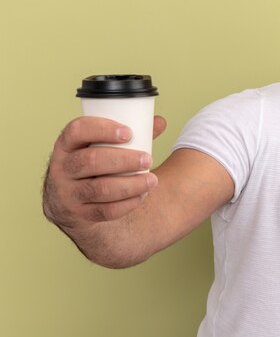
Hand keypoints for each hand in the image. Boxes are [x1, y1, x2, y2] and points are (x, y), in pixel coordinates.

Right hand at [42, 116, 166, 229]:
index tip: (128, 133)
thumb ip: (130, 135)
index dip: (102, 129)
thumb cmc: (95, 167)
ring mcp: (67, 193)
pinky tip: (142, 195)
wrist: (72, 204)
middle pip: (91, 160)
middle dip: (124, 160)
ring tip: (152, 180)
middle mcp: (62, 168)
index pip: (77, 130)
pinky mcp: (78, 214)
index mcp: (67, 145)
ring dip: (131, 184)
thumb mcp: (102, 148)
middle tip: (148, 159)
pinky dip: (128, 204)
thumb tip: (159, 122)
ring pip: (100, 189)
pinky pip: (105, 211)